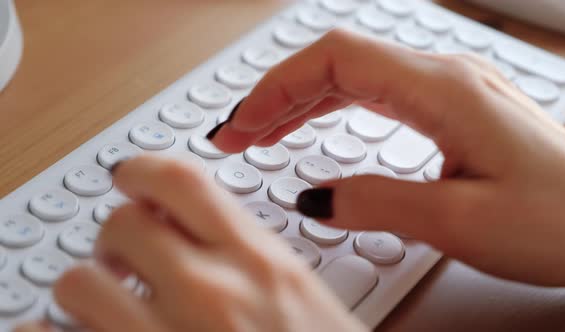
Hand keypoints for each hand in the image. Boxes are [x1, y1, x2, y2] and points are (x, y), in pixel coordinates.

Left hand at [16, 156, 366, 331]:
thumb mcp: (303, 295)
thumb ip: (249, 254)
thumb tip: (199, 228)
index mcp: (263, 263)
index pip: (180, 181)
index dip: (141, 169)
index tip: (130, 177)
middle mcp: (216, 294)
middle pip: (124, 223)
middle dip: (114, 235)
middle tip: (122, 255)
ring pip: (83, 282)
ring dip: (87, 286)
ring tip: (105, 301)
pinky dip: (57, 331)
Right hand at [209, 29, 564, 285]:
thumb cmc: (560, 221)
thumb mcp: (457, 223)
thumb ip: (375, 203)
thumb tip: (315, 195)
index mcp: (442, 90)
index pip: (336, 60)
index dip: (278, 88)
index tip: (242, 126)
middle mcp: (444, 77)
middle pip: (338, 61)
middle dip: (278, 93)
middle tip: (237, 134)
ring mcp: (449, 89)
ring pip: (355, 74)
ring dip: (302, 100)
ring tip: (262, 132)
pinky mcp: (453, 109)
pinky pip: (377, 93)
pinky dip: (335, 107)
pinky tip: (316, 127)